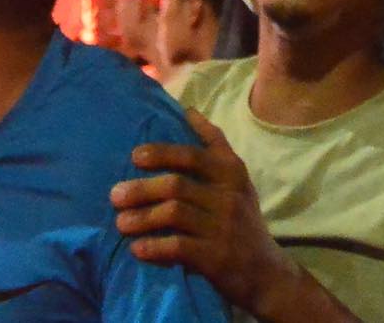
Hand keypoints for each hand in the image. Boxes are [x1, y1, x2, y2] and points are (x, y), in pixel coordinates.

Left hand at [113, 110, 290, 309]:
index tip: (135, 156)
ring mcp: (224, 227)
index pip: (192, 155)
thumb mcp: (238, 180)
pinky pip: (178, 247)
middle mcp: (229, 196)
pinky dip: (154, 247)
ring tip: (120, 223)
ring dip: (142, 218)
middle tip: (115, 195)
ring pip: (174, 214)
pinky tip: (137, 249)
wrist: (268, 273)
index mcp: (232, 172)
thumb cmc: (243, 221)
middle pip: (176, 185)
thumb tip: (189, 111)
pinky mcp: (217, 257)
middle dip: (142, 189)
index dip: (162, 153)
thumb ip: (215, 147)